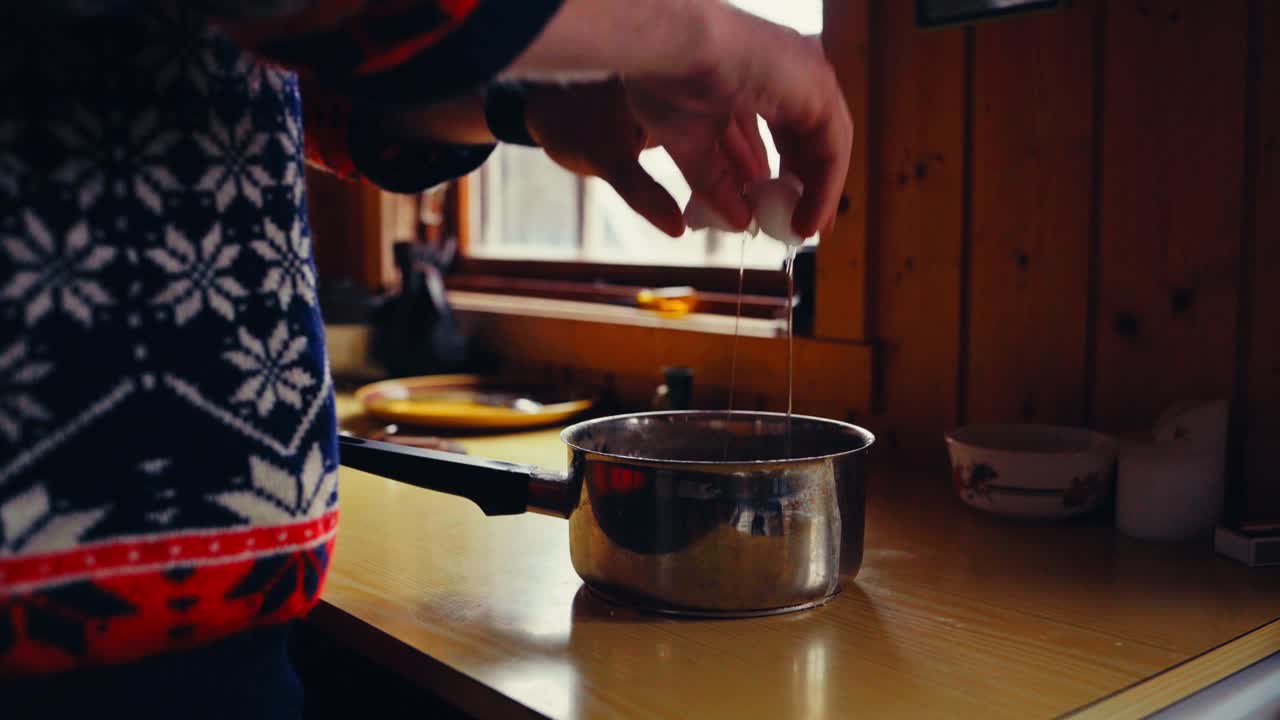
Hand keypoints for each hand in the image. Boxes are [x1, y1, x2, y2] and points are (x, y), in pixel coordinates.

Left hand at [524, 79, 767, 237]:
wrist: (546, 106)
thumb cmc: (569, 126)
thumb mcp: (605, 159)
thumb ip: (642, 194)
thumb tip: (676, 227)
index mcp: (680, 80)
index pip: (745, 115)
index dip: (765, 159)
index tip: (773, 197)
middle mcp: (695, 80)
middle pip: (753, 124)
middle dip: (768, 168)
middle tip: (783, 207)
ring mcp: (694, 93)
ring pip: (740, 132)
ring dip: (752, 170)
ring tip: (766, 206)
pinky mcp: (686, 107)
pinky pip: (721, 135)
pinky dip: (733, 162)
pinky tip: (744, 191)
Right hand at [623, 5, 851, 237]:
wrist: (666, 47)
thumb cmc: (662, 80)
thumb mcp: (689, 143)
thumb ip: (714, 181)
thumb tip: (737, 222)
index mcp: (756, 73)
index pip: (777, 131)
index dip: (773, 174)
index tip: (766, 210)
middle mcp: (787, 70)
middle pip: (804, 138)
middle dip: (802, 185)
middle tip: (797, 224)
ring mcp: (805, 75)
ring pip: (824, 144)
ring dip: (817, 192)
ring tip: (806, 230)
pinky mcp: (817, 88)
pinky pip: (832, 149)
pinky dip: (823, 188)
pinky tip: (808, 218)